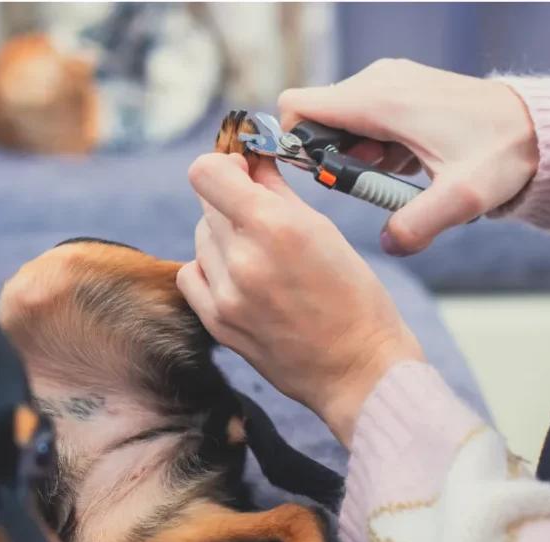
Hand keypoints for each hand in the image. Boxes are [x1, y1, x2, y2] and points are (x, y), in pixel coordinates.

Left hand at [177, 152, 424, 445]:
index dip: (223, 166)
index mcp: (274, 227)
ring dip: (223, 237)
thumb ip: (278, 192)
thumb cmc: (354, 299)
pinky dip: (210, 269)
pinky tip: (239, 276)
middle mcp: (242, 259)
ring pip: (200, 239)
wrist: (356, 370)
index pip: (207, 173)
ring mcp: (225, 294)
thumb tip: (250, 163)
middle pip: (207, 205)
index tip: (242, 173)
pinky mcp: (216, 322)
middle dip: (231, 203)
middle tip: (261, 217)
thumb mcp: (324, 232)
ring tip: (260, 255)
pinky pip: (192, 275)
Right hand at [278, 58, 538, 255]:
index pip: (298, 106)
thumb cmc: (501, 154)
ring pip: (340, 120)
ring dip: (354, 155)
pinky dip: (372, 146)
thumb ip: (416, 226)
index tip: (318, 174)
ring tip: (391, 176)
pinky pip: (363, 118)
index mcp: (379, 101)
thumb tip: (387, 245)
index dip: (293, 142)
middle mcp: (377, 83)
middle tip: (365, 184)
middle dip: (329, 157)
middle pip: (318, 118)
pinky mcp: (400, 89)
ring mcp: (389, 82)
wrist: (538, 128)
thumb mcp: (461, 198)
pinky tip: (403, 164)